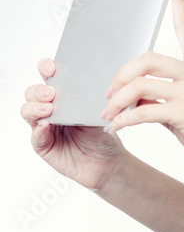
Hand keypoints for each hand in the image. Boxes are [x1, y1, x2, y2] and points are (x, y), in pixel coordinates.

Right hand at [22, 60, 127, 191]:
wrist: (108, 162)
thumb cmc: (103, 136)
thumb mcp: (99, 114)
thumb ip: (89, 100)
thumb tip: (87, 83)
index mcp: (64, 97)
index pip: (49, 77)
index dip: (46, 69)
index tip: (51, 68)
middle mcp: (51, 109)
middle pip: (33, 93)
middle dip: (39, 90)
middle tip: (51, 93)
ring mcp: (45, 126)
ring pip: (28, 111)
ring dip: (35, 108)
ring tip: (48, 109)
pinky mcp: (43, 144)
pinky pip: (36, 136)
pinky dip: (39, 130)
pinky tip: (46, 126)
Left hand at [103, 0, 183, 182]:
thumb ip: (162, 95)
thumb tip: (131, 95)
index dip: (180, 0)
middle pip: (145, 59)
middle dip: (120, 77)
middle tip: (110, 94)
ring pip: (139, 85)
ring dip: (117, 100)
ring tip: (110, 114)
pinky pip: (142, 110)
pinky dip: (124, 119)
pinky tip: (118, 126)